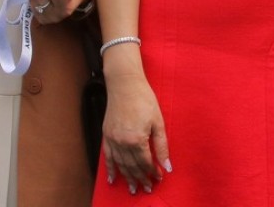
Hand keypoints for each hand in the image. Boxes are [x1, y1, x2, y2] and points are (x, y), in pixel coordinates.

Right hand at [103, 72, 170, 194]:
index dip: (152, 172)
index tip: (159, 178)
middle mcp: (122, 142)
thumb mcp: (158, 122)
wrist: (124, 84)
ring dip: (127, 178)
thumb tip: (167, 165)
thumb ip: (161, 146)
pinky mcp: (106, 135)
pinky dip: (110, 169)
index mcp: (137, 139)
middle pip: (132, 166)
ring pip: (120, 165)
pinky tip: (113, 179)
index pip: (145, 162)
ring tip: (133, 189)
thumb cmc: (144, 99)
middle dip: (141, 179)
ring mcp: (112, 139)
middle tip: (147, 188)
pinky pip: (108, 157)